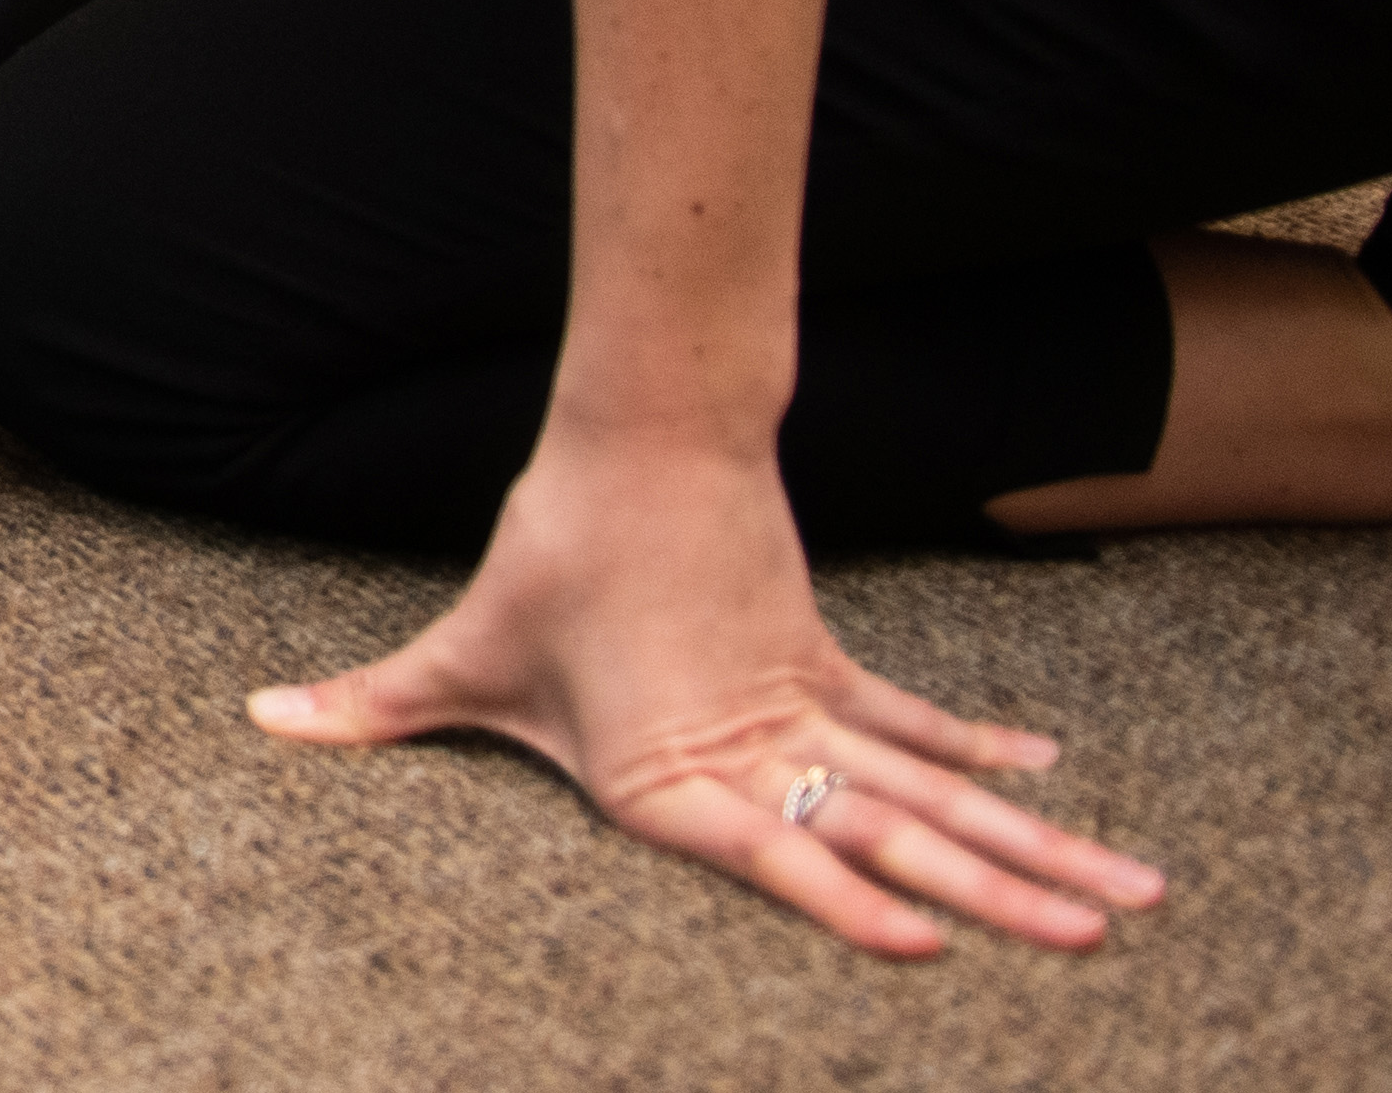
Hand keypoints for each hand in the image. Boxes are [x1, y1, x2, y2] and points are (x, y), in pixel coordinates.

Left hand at [255, 424, 1162, 957]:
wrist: (632, 442)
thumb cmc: (544, 562)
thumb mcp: (458, 651)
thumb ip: (373, 705)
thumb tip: (261, 717)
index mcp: (672, 773)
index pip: (769, 856)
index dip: (843, 903)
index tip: (928, 948)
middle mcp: (757, 752)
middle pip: (893, 834)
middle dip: (1003, 892)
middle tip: (1100, 936)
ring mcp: (806, 710)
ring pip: (934, 792)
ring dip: (1033, 841)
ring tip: (1130, 892)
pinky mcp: (823, 668)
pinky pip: (915, 724)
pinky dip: (984, 753)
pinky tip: (1058, 779)